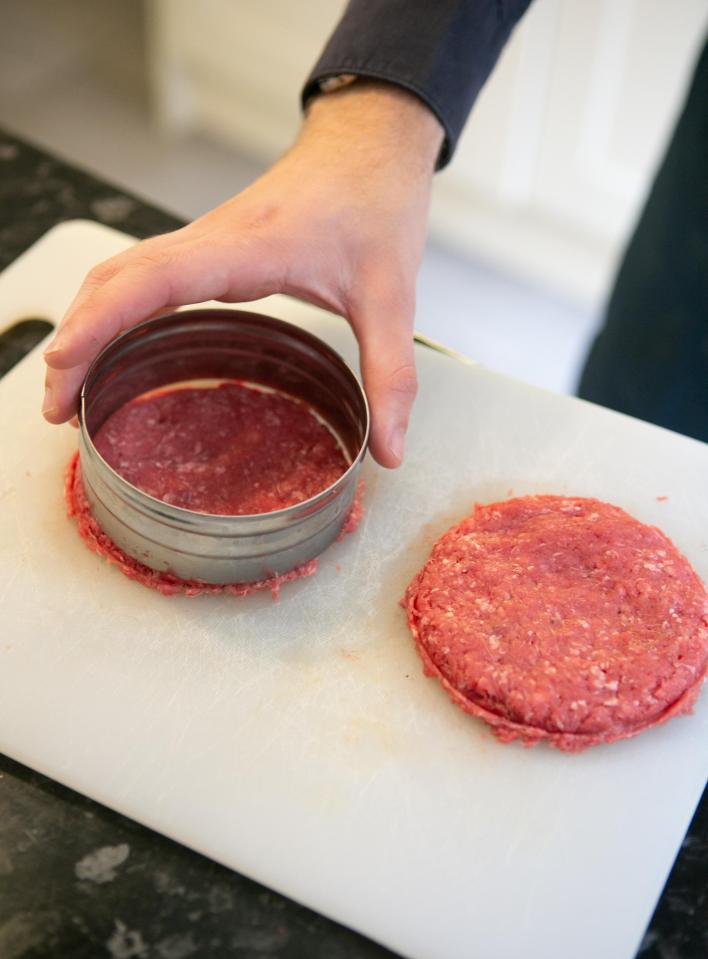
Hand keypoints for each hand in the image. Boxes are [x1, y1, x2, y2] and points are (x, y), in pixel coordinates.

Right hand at [42, 81, 442, 466]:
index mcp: (248, 248)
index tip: (64, 364)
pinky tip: (110, 346)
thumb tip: (389, 452)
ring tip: (68, 389)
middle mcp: (212, 241)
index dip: (102, 320)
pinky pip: (143, 275)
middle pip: (116, 280)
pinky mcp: (209, 248)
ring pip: (121, 275)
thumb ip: (392, 375)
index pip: (153, 279)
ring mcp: (205, 242)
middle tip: (57, 408)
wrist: (370, 146)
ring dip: (85, 323)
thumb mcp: (393, 297)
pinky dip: (111, 309)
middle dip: (76, 339)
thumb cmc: (377, 205)